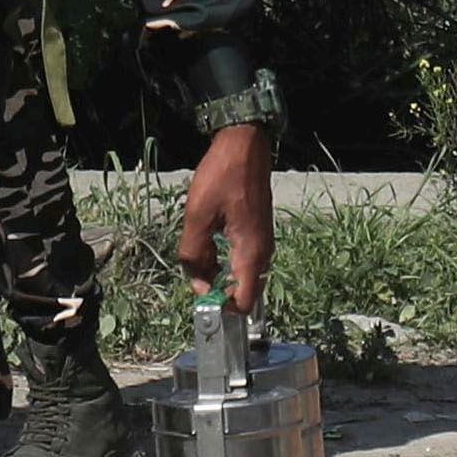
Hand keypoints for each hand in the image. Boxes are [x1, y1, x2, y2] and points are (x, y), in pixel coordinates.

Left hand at [180, 121, 275, 313]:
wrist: (244, 147)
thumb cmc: (221, 178)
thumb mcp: (197, 217)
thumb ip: (194, 254)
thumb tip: (197, 285)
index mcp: (251, 253)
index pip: (246, 302)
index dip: (223, 309)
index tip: (202, 302)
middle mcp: (263, 253)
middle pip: (243, 291)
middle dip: (218, 292)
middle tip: (193, 276)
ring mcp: (262, 244)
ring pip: (241, 275)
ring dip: (218, 275)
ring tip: (196, 258)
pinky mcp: (257, 234)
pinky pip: (242, 260)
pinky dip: (224, 262)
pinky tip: (206, 245)